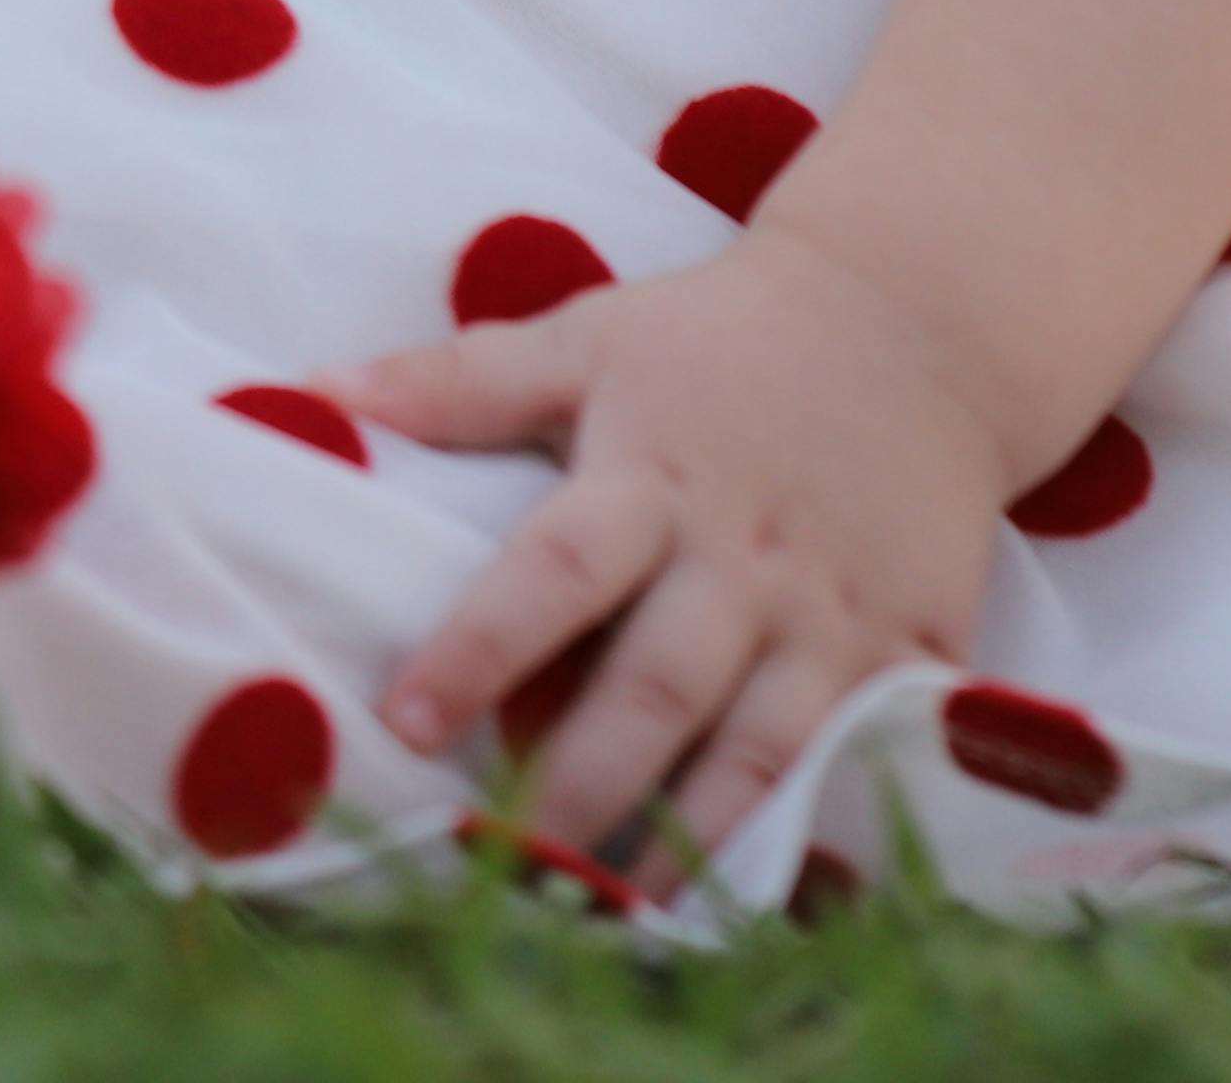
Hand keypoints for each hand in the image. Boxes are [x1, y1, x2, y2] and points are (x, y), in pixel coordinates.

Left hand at [328, 231, 1017, 889]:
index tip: (406, 721)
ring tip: (615, 913)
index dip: (482, 647)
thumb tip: (316, 390)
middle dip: (580, 787)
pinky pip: (860, 751)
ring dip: (688, 836)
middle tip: (507, 868)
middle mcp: (741, 556)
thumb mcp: (593, 337)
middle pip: (656, 687)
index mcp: (652, 475)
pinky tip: (761, 893)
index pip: (556, 569)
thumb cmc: (721, 340)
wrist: (914, 318)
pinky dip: (815, 824)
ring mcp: (832, 611)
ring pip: (759, 746)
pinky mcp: (911, 646)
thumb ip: (463, 380)